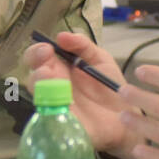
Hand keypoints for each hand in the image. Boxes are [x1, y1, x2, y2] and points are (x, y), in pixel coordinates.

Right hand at [24, 31, 140, 158]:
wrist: (126, 115)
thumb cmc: (110, 87)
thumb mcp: (99, 59)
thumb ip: (83, 45)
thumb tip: (61, 36)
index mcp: (59, 67)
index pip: (39, 56)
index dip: (38, 50)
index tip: (48, 48)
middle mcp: (53, 85)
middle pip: (32, 72)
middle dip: (35, 62)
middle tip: (46, 57)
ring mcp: (56, 104)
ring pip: (37, 93)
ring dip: (39, 82)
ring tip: (48, 75)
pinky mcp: (63, 123)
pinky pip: (50, 116)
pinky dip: (51, 107)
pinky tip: (59, 100)